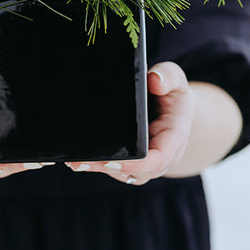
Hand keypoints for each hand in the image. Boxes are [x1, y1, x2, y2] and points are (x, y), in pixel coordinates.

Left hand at [66, 61, 193, 184]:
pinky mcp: (132, 163)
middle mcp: (161, 158)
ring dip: (98, 169)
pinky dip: (98, 165)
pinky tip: (77, 158)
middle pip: (134, 171)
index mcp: (173, 139)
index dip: (134, 164)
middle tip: (78, 161)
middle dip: (105, 168)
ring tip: (73, 160)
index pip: (157, 160)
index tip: (111, 161)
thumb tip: (154, 80)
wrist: (175, 112)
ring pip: (122, 173)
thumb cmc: (174, 96)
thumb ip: (168, 76)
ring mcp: (146, 164)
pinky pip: (116, 169)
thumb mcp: (176, 80)